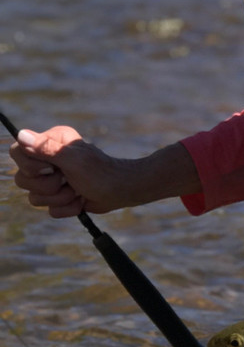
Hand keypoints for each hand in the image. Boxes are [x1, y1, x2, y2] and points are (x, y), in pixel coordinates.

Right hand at [10, 126, 133, 216]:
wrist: (123, 190)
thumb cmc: (102, 172)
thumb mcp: (73, 159)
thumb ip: (46, 149)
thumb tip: (21, 135)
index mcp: (49, 144)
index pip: (17, 153)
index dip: (29, 166)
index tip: (50, 168)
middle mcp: (46, 160)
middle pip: (22, 180)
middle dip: (48, 186)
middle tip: (68, 179)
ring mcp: (52, 180)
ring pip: (35, 198)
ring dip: (61, 198)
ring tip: (77, 190)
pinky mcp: (59, 198)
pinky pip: (50, 210)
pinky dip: (68, 208)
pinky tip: (81, 201)